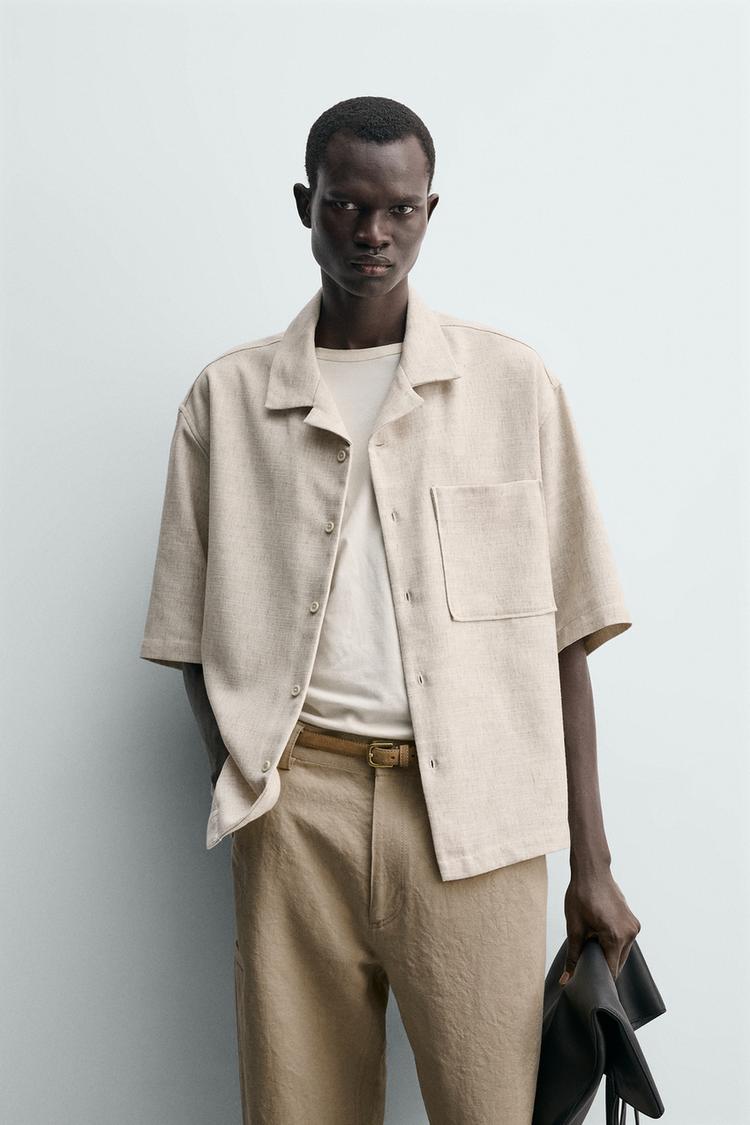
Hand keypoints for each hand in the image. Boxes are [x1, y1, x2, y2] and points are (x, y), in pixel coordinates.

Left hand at [559, 866, 640, 984]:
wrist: (592, 871)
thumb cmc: (581, 896)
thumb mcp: (574, 928)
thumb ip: (573, 956)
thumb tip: (566, 980)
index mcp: (615, 937)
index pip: (611, 971)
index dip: (600, 979)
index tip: (589, 984)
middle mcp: (629, 934)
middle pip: (617, 963)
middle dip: (603, 966)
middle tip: (586, 964)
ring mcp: (634, 928)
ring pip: (622, 953)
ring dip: (609, 954)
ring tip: (592, 946)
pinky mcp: (634, 922)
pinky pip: (625, 941)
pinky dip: (614, 944)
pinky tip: (600, 936)